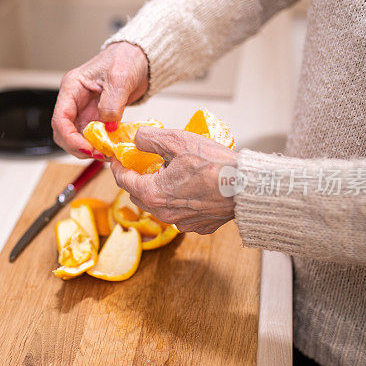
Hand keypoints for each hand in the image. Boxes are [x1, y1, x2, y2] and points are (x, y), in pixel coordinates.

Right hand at [52, 42, 148, 157]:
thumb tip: (107, 126)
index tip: (86, 148)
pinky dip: (100, 146)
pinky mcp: (97, 118)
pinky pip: (93, 137)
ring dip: (89, 149)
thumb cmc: (127, 59)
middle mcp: (75, 100)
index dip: (69, 137)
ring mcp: (85, 110)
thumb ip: (112, 103)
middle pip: (64, 132)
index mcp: (72, 87)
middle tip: (98, 154)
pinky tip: (111, 148)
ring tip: (106, 153)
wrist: (141, 59)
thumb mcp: (120, 78)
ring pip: (77, 138)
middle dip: (78, 147)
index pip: (60, 118)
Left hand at [111, 127, 237, 234]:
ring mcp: (181, 223)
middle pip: (138, 194)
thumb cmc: (214, 164)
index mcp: (153, 193)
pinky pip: (179, 213)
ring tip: (169, 173)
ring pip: (158, 206)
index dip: (117, 166)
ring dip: (158, 190)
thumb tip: (137, 139)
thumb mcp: (177, 140)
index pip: (123, 180)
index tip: (118, 157)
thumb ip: (150, 138)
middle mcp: (163, 213)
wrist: (247, 186)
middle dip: (137, 178)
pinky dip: (179, 201)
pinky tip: (190, 187)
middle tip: (143, 163)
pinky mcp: (198, 226)